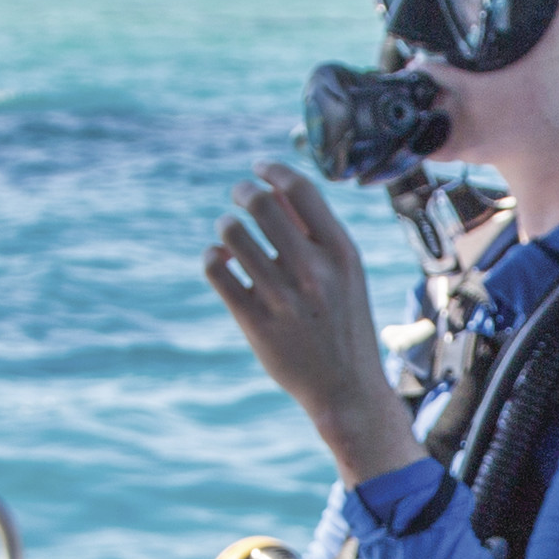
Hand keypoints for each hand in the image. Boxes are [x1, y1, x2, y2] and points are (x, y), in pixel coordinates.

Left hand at [206, 167, 424, 490]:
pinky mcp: (255, 322)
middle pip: (262, 204)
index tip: (259, 168)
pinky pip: (216, 270)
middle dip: (242, 191)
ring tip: (230, 233)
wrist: (346, 389)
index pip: (301, 189)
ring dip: (225, 225)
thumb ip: (317, 234)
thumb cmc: (344, 323)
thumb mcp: (347, 275)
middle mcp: (313, 272)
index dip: (273, 169)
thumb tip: (277, 190)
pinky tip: (222, 260)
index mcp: (341, 253)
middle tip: (239, 197)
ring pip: (233, 234)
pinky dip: (212, 256)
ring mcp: (283, 298)